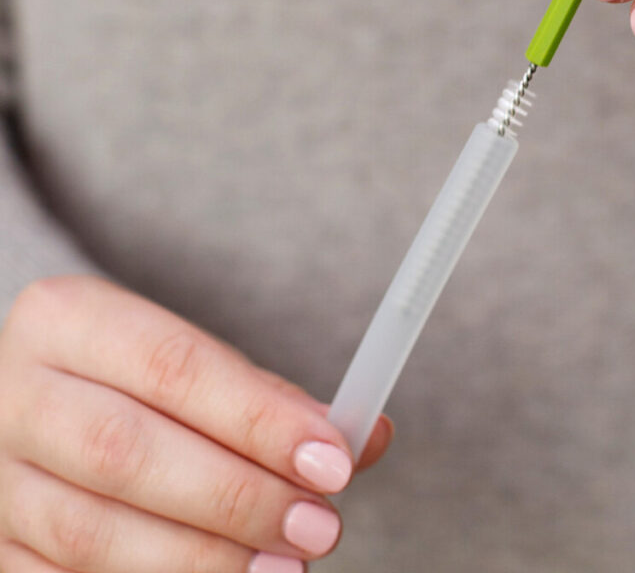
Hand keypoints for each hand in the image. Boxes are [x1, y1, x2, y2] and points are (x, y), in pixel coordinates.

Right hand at [0, 275, 391, 572]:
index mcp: (67, 319)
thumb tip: (367, 437)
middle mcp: (13, 395)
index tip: (334, 458)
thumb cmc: (137, 381)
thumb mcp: (194, 361)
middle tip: (319, 525)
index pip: (172, 367)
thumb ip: (272, 399)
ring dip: (201, 560)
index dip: (256, 418)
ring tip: (285, 569)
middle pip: (128, 453)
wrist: (42, 401)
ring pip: (92, 532)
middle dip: (236, 497)